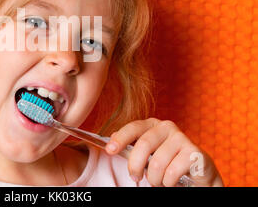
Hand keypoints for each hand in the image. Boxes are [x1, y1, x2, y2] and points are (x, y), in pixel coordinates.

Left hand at [105, 118, 223, 186]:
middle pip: (144, 145)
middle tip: (135, 177)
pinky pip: (172, 172)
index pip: (133, 128)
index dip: (120, 138)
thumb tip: (112, 138)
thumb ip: (131, 145)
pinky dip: (168, 182)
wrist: (197, 175)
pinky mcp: (195, 153)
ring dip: (154, 179)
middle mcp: (167, 127)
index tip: (109, 150)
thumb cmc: (167, 162)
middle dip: (135, 165)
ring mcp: (182, 138)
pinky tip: (172, 180)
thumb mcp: (147, 153)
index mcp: (153, 124)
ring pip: (157, 164)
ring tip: (159, 180)